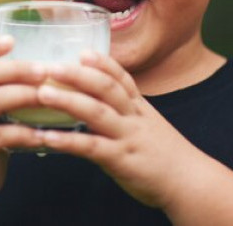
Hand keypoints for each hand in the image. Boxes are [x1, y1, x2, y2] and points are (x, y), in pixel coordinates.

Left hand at [34, 51, 194, 210]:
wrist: (190, 182)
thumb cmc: (163, 154)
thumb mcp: (148, 124)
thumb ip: (125, 111)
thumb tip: (96, 102)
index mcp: (140, 106)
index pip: (121, 77)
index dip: (102, 62)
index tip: (81, 50)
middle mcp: (134, 116)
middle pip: (106, 87)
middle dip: (78, 74)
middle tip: (51, 66)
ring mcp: (128, 136)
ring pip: (98, 112)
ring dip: (68, 100)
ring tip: (42, 93)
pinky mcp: (122, 160)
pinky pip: (92, 147)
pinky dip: (69, 141)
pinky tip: (47, 137)